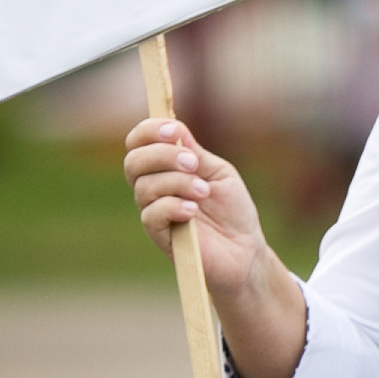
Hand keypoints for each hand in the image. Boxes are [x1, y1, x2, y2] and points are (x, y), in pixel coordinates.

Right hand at [120, 114, 306, 377]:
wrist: (245, 250)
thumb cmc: (233, 211)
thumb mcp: (218, 173)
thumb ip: (195, 153)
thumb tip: (174, 127)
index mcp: (165, 168)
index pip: (139, 143)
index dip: (148, 131)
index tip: (173, 129)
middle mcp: (154, 188)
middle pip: (133, 162)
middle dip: (161, 155)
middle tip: (192, 164)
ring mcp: (155, 213)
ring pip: (143, 187)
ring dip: (175, 182)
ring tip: (203, 192)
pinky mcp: (161, 237)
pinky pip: (150, 215)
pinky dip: (172, 206)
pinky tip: (193, 210)